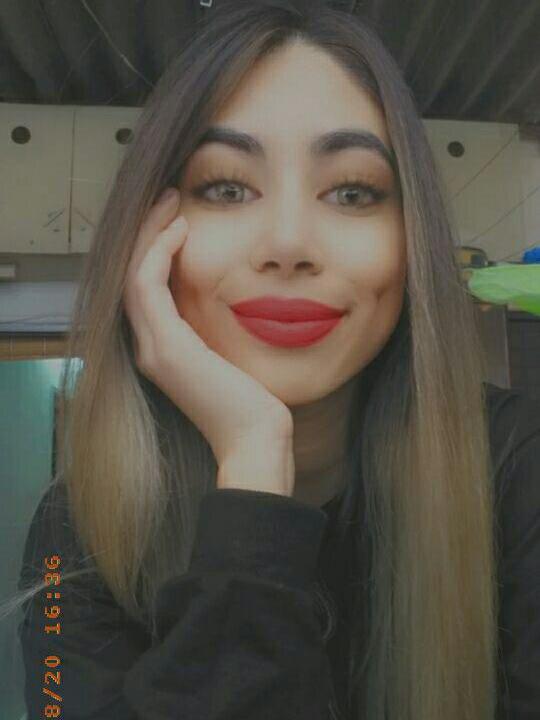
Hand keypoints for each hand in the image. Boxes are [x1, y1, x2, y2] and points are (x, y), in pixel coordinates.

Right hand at [122, 187, 293, 489]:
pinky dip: (160, 252)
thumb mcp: (230, 352)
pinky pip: (148, 285)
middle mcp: (148, 348)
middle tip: (170, 198)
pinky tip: (182, 230)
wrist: (256, 438)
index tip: (180, 218)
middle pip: (134, 275)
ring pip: (134, 274)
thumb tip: (229, 294)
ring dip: (150, 234)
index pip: (147, 288)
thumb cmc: (254, 401)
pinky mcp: (166, 347)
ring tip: (172, 201)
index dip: (155, 249)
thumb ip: (216, 327)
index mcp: (163, 350)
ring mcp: (152, 348)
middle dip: (148, 233)